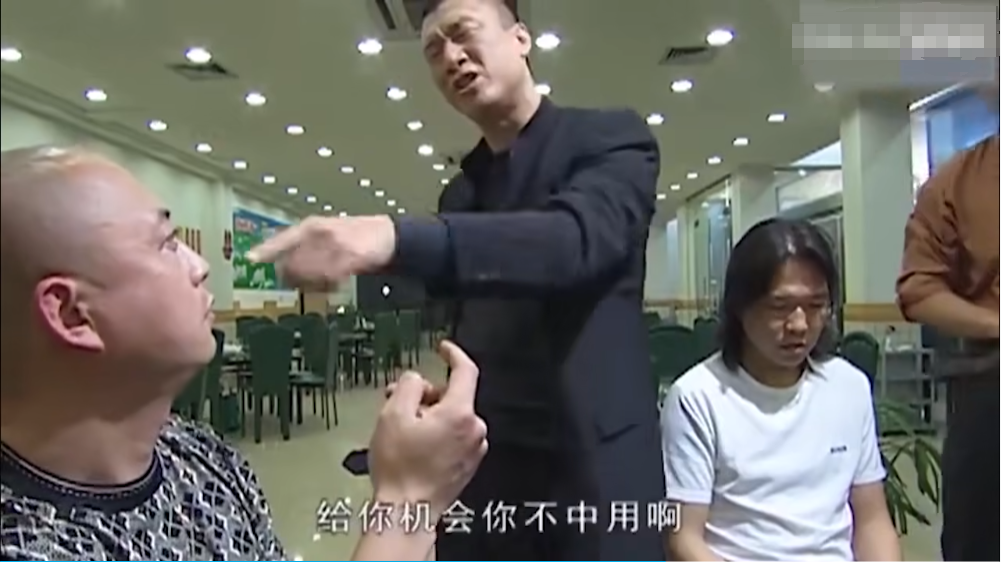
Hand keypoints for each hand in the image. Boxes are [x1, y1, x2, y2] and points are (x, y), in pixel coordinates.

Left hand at [246, 215, 395, 289]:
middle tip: (298, 283)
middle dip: (292, 277)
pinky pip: (330, 278)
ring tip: (319, 284)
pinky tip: (335, 284)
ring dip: (311, 284)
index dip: (266, 249)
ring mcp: (335, 244)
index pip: (282, 238)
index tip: (250, 259)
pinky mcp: (350, 257)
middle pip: (293, 262)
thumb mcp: (327, 230)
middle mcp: (320, 232)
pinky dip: (328, 285)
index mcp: (311, 225)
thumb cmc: (356, 235)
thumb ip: (304, 244)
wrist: (388, 235)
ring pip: (310, 272)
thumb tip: (281, 264)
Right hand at [368, 341, 486, 516]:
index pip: (466, 371)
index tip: (442, 348)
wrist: (407, 512)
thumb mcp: (393, 414)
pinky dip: (436, 432)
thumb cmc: (400, 468)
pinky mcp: (468, 465)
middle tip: (395, 399)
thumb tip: (417, 381)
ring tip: (400, 428)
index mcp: (460, 413)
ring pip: (452, 417)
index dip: (453, 354)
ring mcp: (474, 449)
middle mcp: (474, 430)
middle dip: (424, 394)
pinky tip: (414, 444)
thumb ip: (409, 385)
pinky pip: (454, 436)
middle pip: (452, 396)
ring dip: (429, 414)